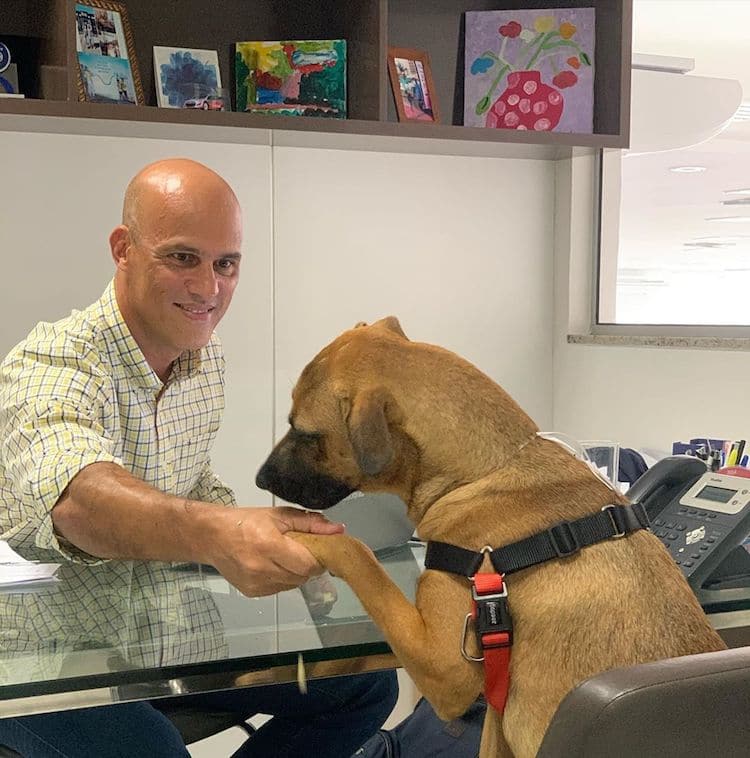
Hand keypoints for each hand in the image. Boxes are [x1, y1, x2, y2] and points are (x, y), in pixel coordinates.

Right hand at [208, 506, 344, 596]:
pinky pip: (279, 589)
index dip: (318, 559)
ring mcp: (256, 584)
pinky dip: (282, 579)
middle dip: (307, 565)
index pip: (308, 565)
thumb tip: (338, 530)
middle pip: (302, 576)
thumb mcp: (280, 516)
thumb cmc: (246, 522)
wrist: (212, 537)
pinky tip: (272, 565)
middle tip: (302, 550)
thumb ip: (311, 522)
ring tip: (284, 556)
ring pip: (292, 585)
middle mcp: (262, 569)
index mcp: (269, 545)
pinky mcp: (252, 593)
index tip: (318, 549)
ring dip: (295, 573)